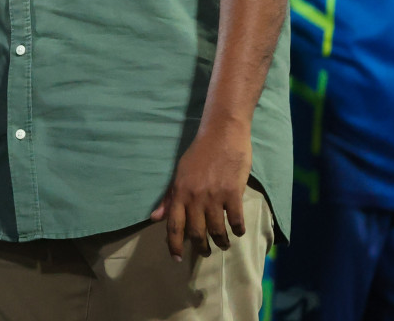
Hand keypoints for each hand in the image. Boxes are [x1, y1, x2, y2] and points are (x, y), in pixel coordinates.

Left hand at [149, 121, 251, 260]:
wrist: (222, 134)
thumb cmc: (200, 153)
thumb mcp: (179, 173)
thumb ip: (169, 198)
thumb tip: (155, 218)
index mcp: (179, 192)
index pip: (174, 226)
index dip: (174, 245)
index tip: (176, 259)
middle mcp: (195, 197)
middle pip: (196, 232)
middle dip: (200, 247)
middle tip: (205, 252)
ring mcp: (214, 196)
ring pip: (217, 230)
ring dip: (221, 242)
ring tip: (224, 245)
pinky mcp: (233, 194)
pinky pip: (236, 220)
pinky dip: (237, 230)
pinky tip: (238, 231)